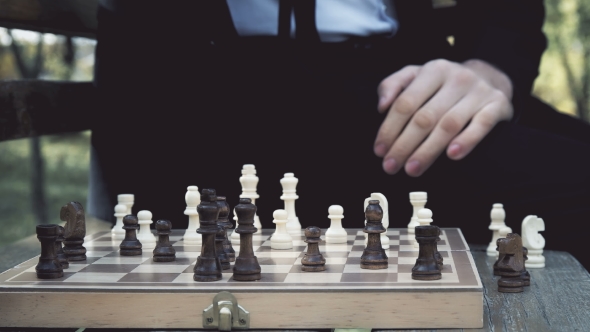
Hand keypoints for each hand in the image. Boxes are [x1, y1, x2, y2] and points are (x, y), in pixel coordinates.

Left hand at [374, 59, 513, 175]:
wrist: (489, 77)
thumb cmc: (442, 84)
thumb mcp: (416, 76)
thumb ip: (392, 85)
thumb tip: (381, 106)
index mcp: (433, 70)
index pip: (405, 103)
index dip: (390, 129)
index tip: (380, 151)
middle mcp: (456, 78)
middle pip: (425, 117)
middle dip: (404, 145)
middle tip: (391, 166)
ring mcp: (479, 91)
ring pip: (449, 125)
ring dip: (428, 150)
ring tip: (413, 168)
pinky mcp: (498, 105)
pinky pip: (481, 125)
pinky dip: (466, 141)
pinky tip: (452, 155)